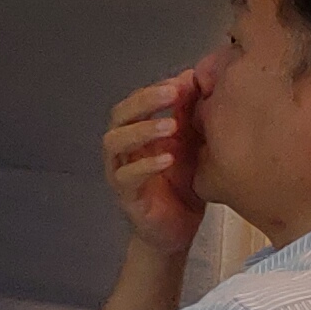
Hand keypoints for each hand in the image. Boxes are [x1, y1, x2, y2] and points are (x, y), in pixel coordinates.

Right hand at [102, 68, 208, 255]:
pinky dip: (146, 165)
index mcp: (137, 132)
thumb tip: (194, 78)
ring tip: (172, 126)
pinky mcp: (126, 195)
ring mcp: (120, 170)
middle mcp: (123, 148)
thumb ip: (188, 116)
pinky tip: (167, 158)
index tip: (185, 81)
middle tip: (173, 93)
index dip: (156, 88)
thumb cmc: (181, 186)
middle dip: (145, 100)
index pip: (137, 101)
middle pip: (120, 115)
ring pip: (116, 142)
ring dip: (142, 129)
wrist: (176, 230)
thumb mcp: (191, 146)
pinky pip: (127, 176)